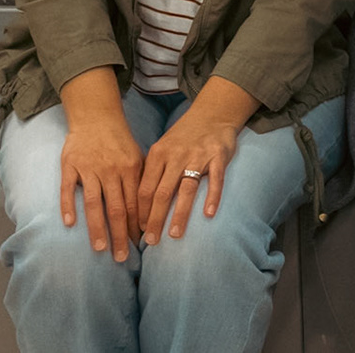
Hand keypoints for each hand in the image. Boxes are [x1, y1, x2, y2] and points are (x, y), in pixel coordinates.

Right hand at [58, 113, 143, 259]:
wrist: (97, 117)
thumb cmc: (120, 142)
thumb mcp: (139, 156)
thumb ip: (141, 181)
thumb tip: (150, 211)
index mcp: (131, 169)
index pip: (135, 203)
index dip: (137, 225)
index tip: (140, 245)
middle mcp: (112, 170)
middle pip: (117, 208)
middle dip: (120, 234)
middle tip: (121, 257)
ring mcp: (90, 168)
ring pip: (94, 203)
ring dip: (97, 227)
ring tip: (100, 248)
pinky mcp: (70, 165)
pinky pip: (68, 188)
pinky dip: (68, 205)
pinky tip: (70, 223)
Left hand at [137, 102, 244, 244]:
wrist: (213, 113)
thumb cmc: (184, 136)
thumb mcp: (162, 148)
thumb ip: (152, 171)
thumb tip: (135, 203)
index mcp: (158, 154)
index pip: (145, 188)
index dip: (140, 211)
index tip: (138, 230)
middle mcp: (177, 155)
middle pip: (162, 192)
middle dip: (155, 219)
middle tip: (151, 241)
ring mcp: (198, 156)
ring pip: (186, 189)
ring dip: (180, 214)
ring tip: (175, 235)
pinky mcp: (219, 156)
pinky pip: (215, 180)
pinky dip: (212, 197)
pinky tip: (208, 214)